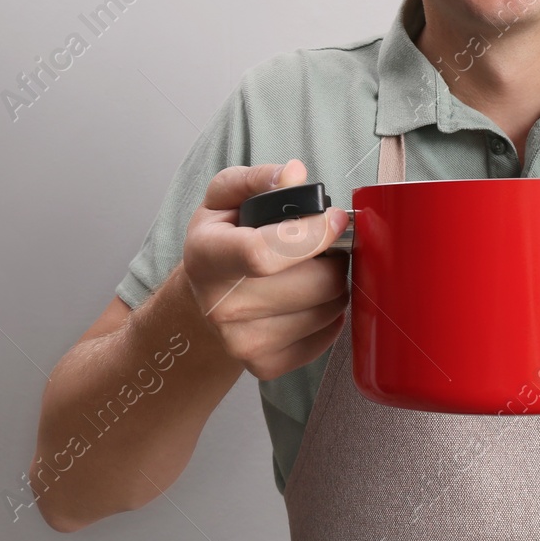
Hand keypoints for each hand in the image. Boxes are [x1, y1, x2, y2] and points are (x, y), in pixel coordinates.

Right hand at [182, 160, 350, 380]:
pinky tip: (311, 297)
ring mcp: (242, 343)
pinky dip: (331, 313)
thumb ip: (259, 179)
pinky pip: (328, 336)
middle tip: (325, 244)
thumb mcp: (225, 197)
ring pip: (329, 308)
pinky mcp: (266, 366)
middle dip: (334, 256)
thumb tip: (294, 174)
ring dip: (336, 283)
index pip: (264, 253)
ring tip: (315, 269)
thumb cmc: (221, 242)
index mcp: (207, 256)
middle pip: (313, 283)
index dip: (313, 234)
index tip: (336, 218)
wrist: (203, 301)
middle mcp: (220, 307)